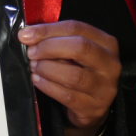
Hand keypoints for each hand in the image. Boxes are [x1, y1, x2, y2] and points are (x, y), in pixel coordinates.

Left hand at [18, 21, 120, 135]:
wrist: (91, 107)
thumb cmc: (79, 71)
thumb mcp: (73, 52)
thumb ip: (55, 40)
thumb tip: (27, 35)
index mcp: (106, 43)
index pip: (76, 28)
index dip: (48, 30)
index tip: (25, 35)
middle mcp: (110, 64)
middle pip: (79, 48)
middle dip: (48, 48)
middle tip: (31, 53)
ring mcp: (104, 88)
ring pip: (73, 75)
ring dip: (47, 69)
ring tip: (34, 67)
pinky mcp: (93, 107)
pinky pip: (67, 95)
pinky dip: (47, 86)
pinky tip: (38, 80)